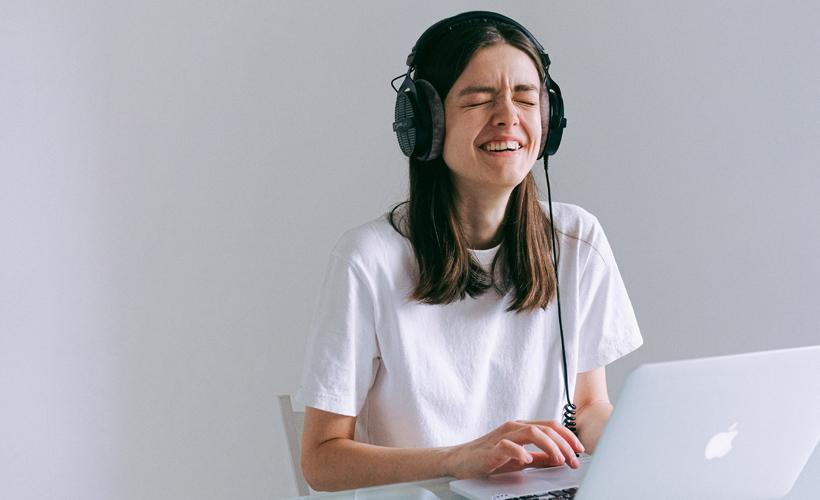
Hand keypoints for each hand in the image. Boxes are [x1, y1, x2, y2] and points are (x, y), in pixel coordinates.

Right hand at [443, 420, 584, 478]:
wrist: (460, 460)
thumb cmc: (489, 458)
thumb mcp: (521, 459)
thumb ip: (540, 458)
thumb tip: (561, 459)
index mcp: (523, 428)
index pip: (551, 426)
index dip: (568, 437)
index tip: (580, 450)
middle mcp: (515, 427)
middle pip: (546, 428)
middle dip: (564, 444)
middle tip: (574, 460)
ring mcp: (503, 436)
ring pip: (532, 433)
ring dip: (550, 446)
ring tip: (559, 460)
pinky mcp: (491, 448)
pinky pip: (508, 446)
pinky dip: (521, 453)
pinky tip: (528, 461)